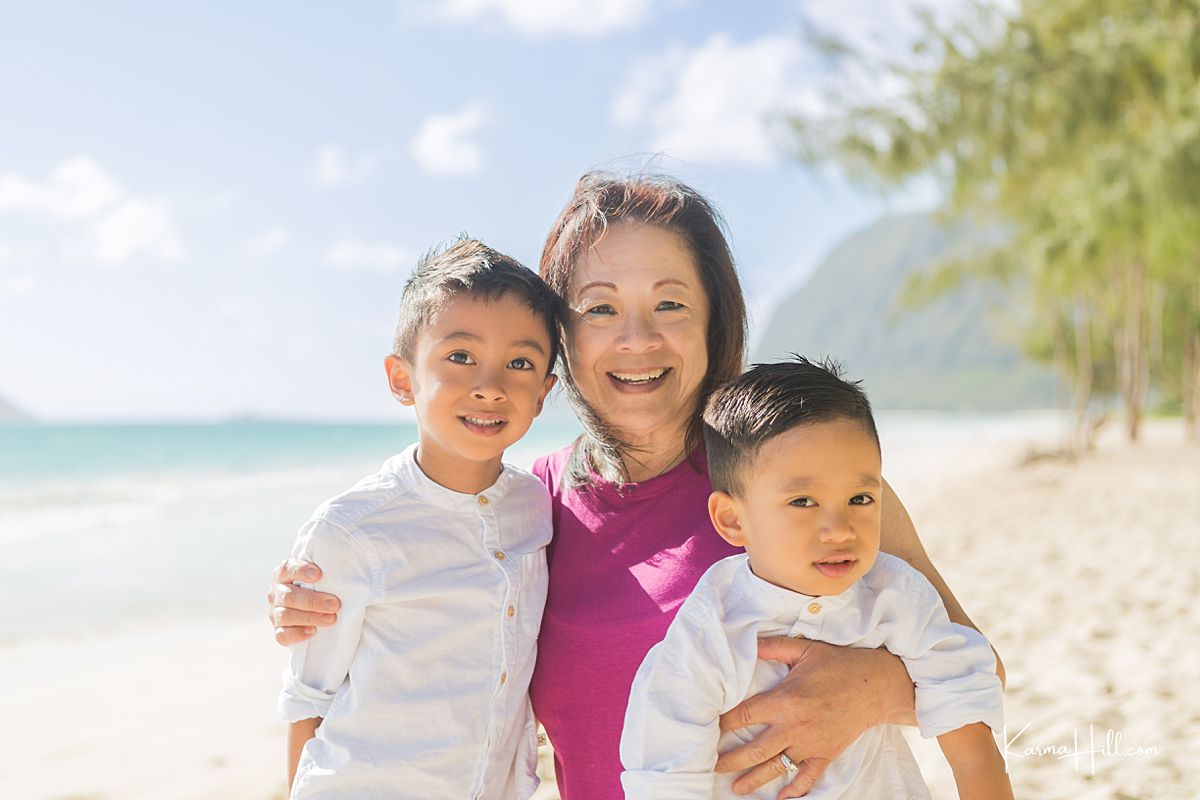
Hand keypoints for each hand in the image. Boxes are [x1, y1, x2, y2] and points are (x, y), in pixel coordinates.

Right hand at [268, 558, 341, 644]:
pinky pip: (282, 635)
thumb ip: (328, 569)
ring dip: (310, 618)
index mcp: (284, 575)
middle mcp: (276, 592)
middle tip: (335, 604)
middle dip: (313, 600)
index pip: (286, 568)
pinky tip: (313, 632)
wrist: (316, 611)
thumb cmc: (322, 587)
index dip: (301, 571)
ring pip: (285, 616)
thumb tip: (347, 561)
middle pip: (289, 596)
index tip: (319, 574)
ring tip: (331, 619)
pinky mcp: (279, 631)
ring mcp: (275, 613)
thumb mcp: (322, 575)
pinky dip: (298, 634)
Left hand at [716, 637, 914, 797]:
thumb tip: (746, 643)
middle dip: (730, 760)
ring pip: (776, 768)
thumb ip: (772, 647)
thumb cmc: (837, 664)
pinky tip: (780, 799)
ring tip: (735, 788)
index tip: (710, 728)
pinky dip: (794, 790)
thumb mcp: (803, 649)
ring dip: (753, 780)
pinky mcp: (825, 755)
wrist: (874, 686)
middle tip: (712, 766)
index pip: (745, 715)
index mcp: (785, 700)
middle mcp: (794, 726)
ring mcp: (810, 744)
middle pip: (754, 750)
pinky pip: (807, 777)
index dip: (724, 723)